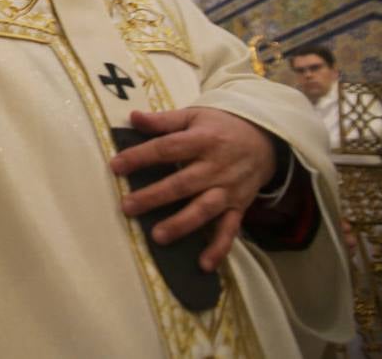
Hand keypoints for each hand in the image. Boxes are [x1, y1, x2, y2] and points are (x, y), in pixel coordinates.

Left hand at [110, 107, 275, 271]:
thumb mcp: (194, 116)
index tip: (115, 166)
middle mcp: (216, 166)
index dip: (141, 157)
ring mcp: (229, 189)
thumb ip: (164, 120)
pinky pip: (230, 229)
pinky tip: (204, 264)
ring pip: (204, 209)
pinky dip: (219, 248)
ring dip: (181, 224)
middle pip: (183, 183)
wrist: (266, 139)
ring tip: (157, 236)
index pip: (167, 149)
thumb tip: (133, 117)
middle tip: (127, 207)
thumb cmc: (221, 127)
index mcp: (203, 140)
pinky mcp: (239, 207)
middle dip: (154, 196)